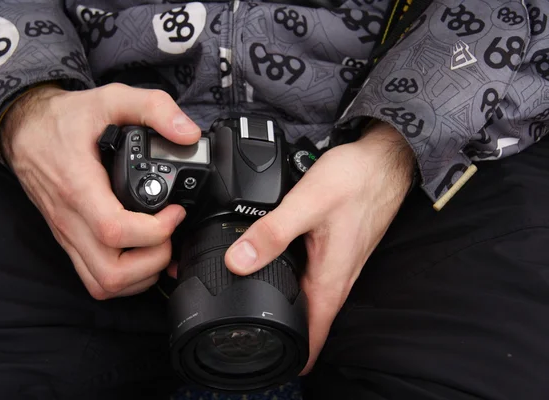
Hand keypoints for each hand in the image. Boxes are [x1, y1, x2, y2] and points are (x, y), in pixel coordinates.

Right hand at [0, 83, 200, 299]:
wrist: (25, 129)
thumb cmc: (65, 119)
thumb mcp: (110, 98)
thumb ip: (152, 108)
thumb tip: (187, 134)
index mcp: (79, 187)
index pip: (115, 230)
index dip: (155, 230)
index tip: (175, 211)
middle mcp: (71, 220)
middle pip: (111, 273)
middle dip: (152, 260)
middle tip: (169, 232)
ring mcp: (68, 235)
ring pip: (103, 284)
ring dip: (141, 275)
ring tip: (160, 244)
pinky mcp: (70, 241)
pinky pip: (95, 279)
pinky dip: (126, 278)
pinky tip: (144, 254)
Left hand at [224, 122, 414, 373]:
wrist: (384, 159)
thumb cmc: (355, 180)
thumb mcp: (307, 203)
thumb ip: (272, 232)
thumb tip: (238, 261)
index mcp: (331, 278)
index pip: (315, 336)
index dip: (294, 357)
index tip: (270, 364)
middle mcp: (338, 278)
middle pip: (310, 321)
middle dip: (283, 335)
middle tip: (250, 336)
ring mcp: (339, 264)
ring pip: (310, 298)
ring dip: (288, 308)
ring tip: (256, 309)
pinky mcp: (336, 250)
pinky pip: (313, 278)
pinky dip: (293, 282)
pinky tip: (276, 270)